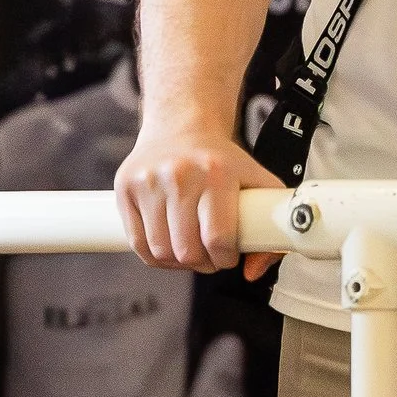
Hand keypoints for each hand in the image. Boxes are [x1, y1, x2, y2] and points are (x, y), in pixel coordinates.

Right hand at [114, 123, 284, 280]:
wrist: (181, 125)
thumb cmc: (220, 160)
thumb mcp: (255, 180)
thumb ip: (270, 224)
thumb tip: (252, 271)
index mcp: (217, 173)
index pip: (218, 239)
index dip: (225, 258)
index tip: (228, 256)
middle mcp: (180, 175)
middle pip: (187, 251)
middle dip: (203, 264)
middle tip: (209, 256)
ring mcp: (149, 180)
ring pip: (161, 252)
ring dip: (178, 263)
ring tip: (189, 250)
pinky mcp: (125, 186)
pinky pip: (137, 243)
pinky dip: (154, 256)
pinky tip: (168, 247)